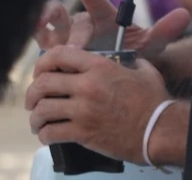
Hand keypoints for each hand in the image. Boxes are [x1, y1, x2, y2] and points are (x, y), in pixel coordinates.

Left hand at [26, 46, 167, 163]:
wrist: (159, 130)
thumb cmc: (154, 101)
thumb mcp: (143, 71)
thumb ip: (129, 62)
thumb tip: (127, 61)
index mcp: (99, 67)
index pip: (59, 56)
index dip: (42, 63)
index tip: (39, 72)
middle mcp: (87, 85)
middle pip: (43, 83)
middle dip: (32, 93)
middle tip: (32, 101)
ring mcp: (83, 110)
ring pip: (43, 109)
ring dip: (36, 117)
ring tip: (38, 122)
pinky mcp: (83, 133)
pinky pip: (51, 132)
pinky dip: (45, 135)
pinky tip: (47, 136)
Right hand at [35, 0, 189, 56]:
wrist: (120, 79)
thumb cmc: (134, 56)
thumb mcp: (151, 46)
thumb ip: (164, 31)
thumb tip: (185, 14)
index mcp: (105, 17)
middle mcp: (84, 22)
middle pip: (76, 21)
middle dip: (76, 35)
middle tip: (77, 52)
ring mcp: (67, 35)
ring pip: (52, 22)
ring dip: (48, 24)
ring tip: (48, 38)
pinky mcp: (54, 50)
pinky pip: (41, 37)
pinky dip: (35, 33)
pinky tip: (33, 39)